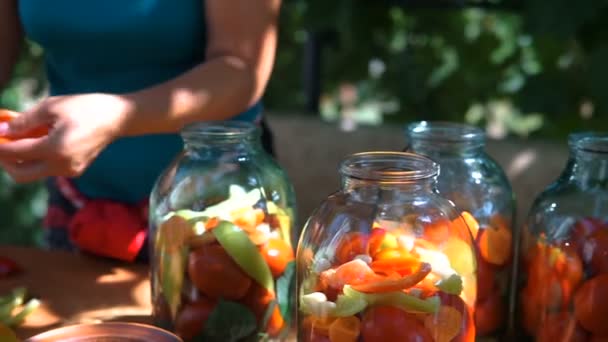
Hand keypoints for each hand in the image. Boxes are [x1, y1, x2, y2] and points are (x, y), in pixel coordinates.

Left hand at [0, 93, 131, 182]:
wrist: (117, 118)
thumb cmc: (85, 107)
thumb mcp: (51, 107)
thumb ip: (24, 121)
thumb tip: (2, 131)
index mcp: (55, 150)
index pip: (14, 152)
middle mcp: (61, 166)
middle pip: (20, 174)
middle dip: (5, 160)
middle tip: (0, 144)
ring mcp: (70, 171)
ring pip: (33, 172)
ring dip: (21, 159)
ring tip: (20, 138)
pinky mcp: (75, 170)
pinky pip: (48, 169)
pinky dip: (37, 158)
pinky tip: (38, 141)